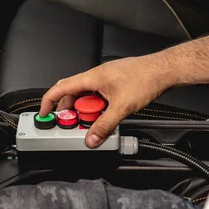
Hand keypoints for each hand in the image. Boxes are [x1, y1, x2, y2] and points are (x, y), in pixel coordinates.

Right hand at [39, 55, 173, 147]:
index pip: (61, 88)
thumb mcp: (122, 107)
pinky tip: (106, 115)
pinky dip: (97, 107)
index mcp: (92, 77)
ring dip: (86, 110)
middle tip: (72, 125)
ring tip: (93, 122)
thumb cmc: (145, 78)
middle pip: (73, 94)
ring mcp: (105, 79)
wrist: (164, 70)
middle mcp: (96, 76)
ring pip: (86, 96)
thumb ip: (104, 125)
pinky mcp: (114, 84)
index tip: (44, 113)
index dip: (49, 101)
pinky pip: (98, 96)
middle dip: (70, 111)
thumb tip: (91, 138)